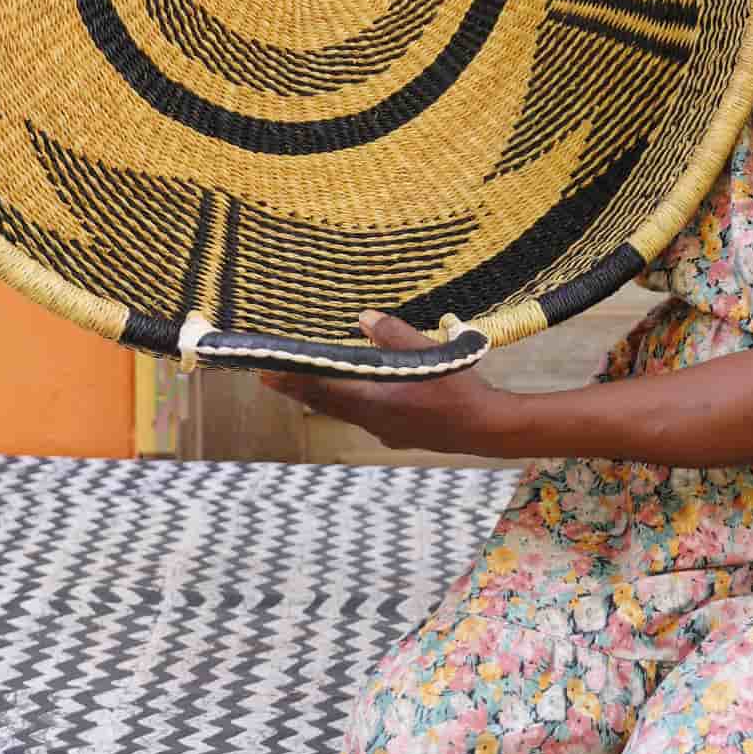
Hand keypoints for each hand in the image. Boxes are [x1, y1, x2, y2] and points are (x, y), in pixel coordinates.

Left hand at [259, 311, 513, 455]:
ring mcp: (386, 432)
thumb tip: (363, 318)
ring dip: (325, 397)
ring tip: (308, 383)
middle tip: (274, 379)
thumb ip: (393, 334)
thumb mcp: (428, 353)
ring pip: (345, 412)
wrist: (486, 428)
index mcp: (374, 401)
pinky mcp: (399, 435)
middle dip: (301, 389)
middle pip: (327, 405)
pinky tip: (359, 394)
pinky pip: (364, 417)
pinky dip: (350, 403)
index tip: (266, 373)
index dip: (293, 380)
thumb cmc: (458, 388)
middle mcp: (372, 421)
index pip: (322, 389)